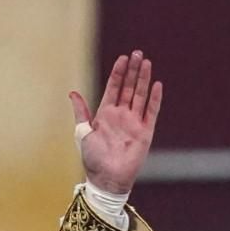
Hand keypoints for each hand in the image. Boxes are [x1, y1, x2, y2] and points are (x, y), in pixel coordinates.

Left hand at [71, 51, 162, 195]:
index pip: (113, 87)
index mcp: (105, 113)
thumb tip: (73, 92)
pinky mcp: (145, 132)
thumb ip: (81, 111)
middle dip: (132, 70)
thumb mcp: (83, 131)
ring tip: (146, 62)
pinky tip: (156, 85)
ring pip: (140, 95)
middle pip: (129, 87)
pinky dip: (154, 99)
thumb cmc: (92, 157)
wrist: (105, 178)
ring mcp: (134, 122)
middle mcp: (121, 115)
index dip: (118, 73)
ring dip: (143, 79)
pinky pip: (151, 112)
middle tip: (137, 52)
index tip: (122, 58)